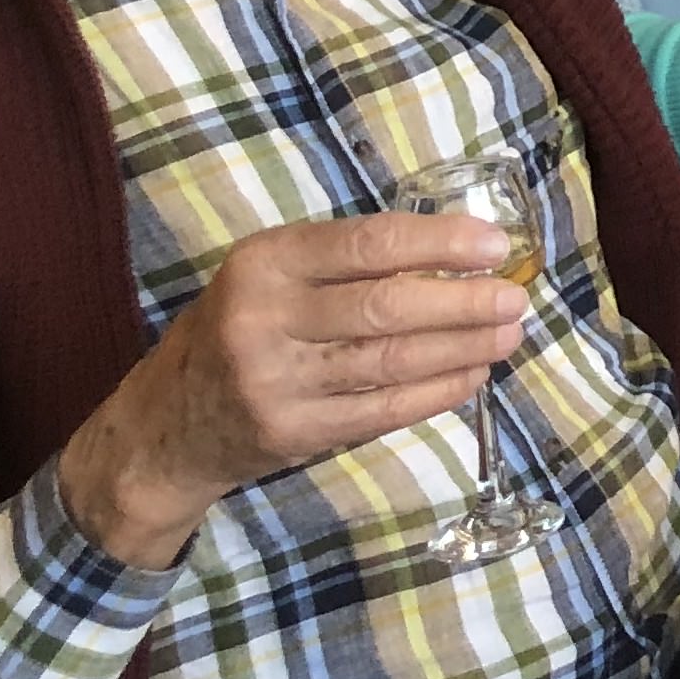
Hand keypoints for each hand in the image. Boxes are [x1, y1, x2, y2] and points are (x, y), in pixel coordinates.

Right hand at [58, 214, 529, 568]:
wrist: (164, 425)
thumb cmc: (237, 328)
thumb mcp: (270, 275)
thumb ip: (345, 261)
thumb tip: (456, 252)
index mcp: (264, 262)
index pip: (369, 244)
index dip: (440, 244)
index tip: (495, 246)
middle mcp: (264, 320)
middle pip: (387, 307)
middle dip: (464, 303)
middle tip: (515, 299)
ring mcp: (276, 383)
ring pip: (391, 362)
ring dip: (462, 348)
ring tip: (507, 334)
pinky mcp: (292, 434)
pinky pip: (381, 411)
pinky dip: (435, 392)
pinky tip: (470, 376)